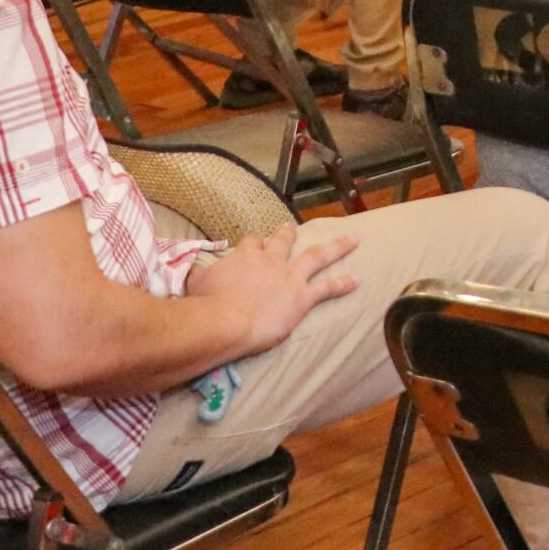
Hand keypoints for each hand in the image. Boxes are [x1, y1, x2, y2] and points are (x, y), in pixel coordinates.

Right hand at [186, 226, 358, 357]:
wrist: (222, 321)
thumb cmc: (204, 304)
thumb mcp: (195, 282)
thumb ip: (199, 274)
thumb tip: (191, 272)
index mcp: (244, 256)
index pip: (251, 243)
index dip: (254, 243)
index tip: (256, 243)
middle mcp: (270, 261)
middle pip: (283, 241)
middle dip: (289, 234)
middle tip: (292, 228)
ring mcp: (289, 277)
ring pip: (317, 255)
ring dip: (337, 246)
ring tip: (352, 238)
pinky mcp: (302, 297)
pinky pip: (327, 288)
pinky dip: (343, 284)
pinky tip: (357, 281)